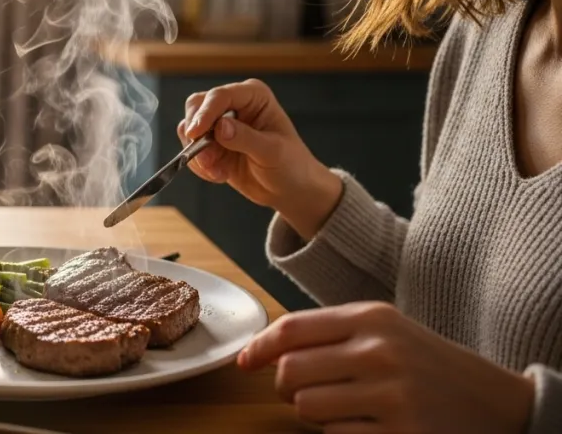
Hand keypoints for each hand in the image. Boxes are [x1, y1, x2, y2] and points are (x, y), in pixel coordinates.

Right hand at [179, 79, 342, 237]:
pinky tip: (220, 175)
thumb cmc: (290, 165)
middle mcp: (234, 104)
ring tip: (219, 172)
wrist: (288, 189)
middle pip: (197, 106)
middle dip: (197, 135)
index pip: (220, 96)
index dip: (205, 113)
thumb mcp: (273, 152)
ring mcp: (219, 123)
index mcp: (254, 96)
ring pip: (189, 128)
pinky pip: (191, 149)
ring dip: (199, 154)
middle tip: (207, 160)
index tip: (195, 134)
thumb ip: (246, 138)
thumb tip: (220, 127)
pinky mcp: (211, 143)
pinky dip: (199, 165)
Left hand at [239, 302, 535, 433]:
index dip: (258, 347)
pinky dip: (340, 433)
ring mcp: (391, 395)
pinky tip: (367, 424)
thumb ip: (328, 333)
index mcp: (372, 318)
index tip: (244, 363)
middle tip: (304, 390)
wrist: (495, 402)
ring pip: (306, 406)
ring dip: (313, 412)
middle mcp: (379, 352)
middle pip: (290, 371)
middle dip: (286, 386)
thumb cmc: (426, 364)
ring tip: (344, 407)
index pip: (292, 329)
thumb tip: (257, 353)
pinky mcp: (400, 433)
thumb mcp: (385, 330)